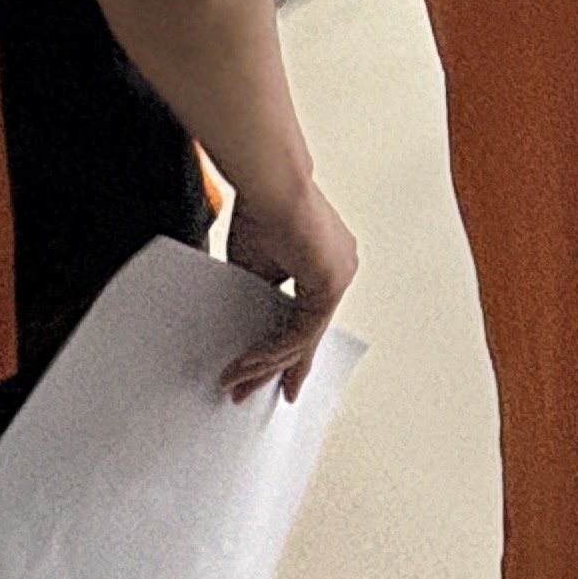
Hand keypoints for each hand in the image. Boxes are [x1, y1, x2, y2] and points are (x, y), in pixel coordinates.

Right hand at [216, 175, 358, 402]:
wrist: (269, 184)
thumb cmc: (262, 210)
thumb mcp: (257, 265)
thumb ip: (262, 293)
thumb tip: (250, 322)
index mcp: (327, 263)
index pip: (308, 317)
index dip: (288, 350)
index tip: (268, 373)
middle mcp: (341, 270)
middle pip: (307, 334)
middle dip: (277, 369)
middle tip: (253, 394)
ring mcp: (340, 276)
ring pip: (304, 338)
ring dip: (266, 364)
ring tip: (236, 382)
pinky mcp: (331, 282)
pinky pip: (303, 330)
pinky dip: (273, 350)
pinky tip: (248, 364)